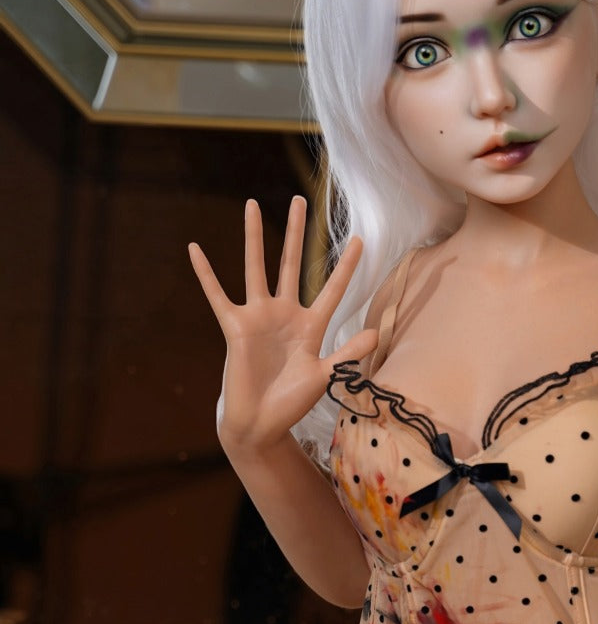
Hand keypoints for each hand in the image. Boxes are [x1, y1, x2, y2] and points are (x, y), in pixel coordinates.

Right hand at [188, 196, 377, 449]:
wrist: (259, 423)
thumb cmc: (291, 404)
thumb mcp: (325, 377)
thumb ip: (348, 353)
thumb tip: (376, 332)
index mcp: (311, 327)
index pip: (333, 289)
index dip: (346, 266)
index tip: (359, 239)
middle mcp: (285, 315)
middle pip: (292, 264)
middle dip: (296, 233)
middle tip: (300, 200)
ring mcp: (259, 318)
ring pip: (256, 267)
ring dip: (253, 237)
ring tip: (251, 204)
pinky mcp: (234, 327)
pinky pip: (217, 294)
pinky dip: (206, 273)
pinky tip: (195, 248)